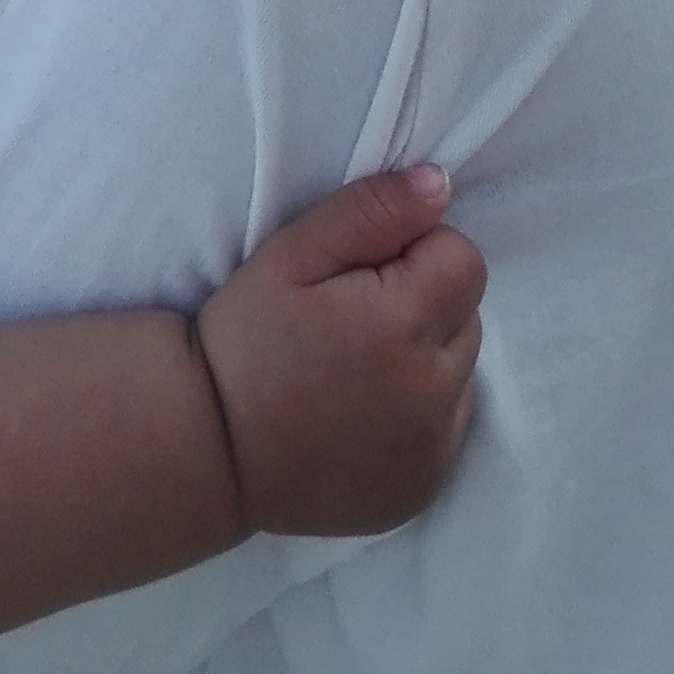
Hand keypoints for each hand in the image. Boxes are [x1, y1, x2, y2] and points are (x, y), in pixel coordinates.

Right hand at [195, 164, 483, 536]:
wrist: (207, 451)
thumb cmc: (243, 342)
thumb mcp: (289, 257)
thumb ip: (370, 211)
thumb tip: (440, 186)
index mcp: (401, 326)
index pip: (464, 260)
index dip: (415, 255)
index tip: (361, 276)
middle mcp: (430, 393)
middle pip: (467, 316)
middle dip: (424, 306)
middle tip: (352, 322)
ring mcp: (431, 450)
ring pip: (462, 372)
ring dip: (426, 360)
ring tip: (356, 368)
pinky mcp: (424, 487)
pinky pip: (447, 428)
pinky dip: (420, 414)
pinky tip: (363, 413)